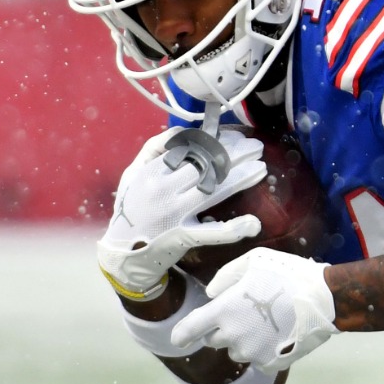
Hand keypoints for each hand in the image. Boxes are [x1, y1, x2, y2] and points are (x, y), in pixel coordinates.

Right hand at [98, 127, 265, 300]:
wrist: (122, 252)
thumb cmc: (131, 207)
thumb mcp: (133, 173)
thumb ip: (155, 149)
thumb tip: (186, 131)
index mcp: (151, 172)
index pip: (190, 148)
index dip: (217, 140)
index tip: (235, 137)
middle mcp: (162, 191)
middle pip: (206, 165)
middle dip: (235, 153)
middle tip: (256, 147)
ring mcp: (174, 215)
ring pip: (214, 190)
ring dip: (242, 177)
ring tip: (261, 167)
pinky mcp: (183, 238)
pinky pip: (212, 233)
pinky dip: (234, 229)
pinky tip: (253, 223)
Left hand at [170, 248, 337, 374]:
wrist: (323, 298)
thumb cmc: (287, 274)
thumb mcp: (254, 260)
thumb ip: (225, 276)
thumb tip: (212, 294)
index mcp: (224, 311)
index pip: (189, 330)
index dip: (181, 335)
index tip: (180, 337)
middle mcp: (233, 336)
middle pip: (214, 340)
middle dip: (222, 328)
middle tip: (243, 312)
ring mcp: (252, 352)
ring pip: (236, 351)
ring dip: (243, 340)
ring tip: (264, 322)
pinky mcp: (270, 362)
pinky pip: (258, 360)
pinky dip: (263, 350)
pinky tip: (277, 333)